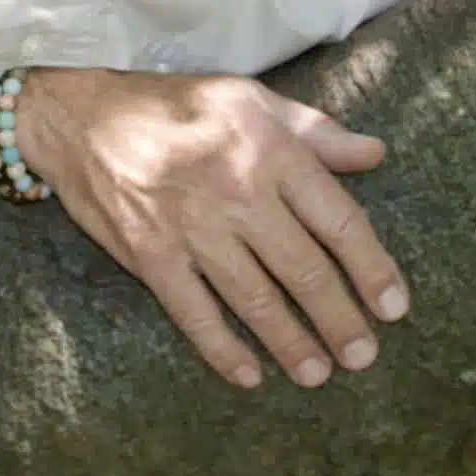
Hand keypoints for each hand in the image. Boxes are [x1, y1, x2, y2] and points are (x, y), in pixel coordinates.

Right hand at [14, 68, 408, 389]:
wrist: (81, 115)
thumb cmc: (174, 104)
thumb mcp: (250, 99)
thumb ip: (315, 130)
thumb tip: (375, 153)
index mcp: (269, 150)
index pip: (338, 221)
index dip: (372, 269)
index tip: (394, 307)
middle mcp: (239, 192)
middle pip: (305, 271)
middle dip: (341, 320)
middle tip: (364, 356)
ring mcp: (193, 228)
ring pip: (256, 300)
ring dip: (292, 343)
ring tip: (318, 373)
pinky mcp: (151, 256)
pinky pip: (195, 314)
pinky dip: (223, 350)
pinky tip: (249, 376)